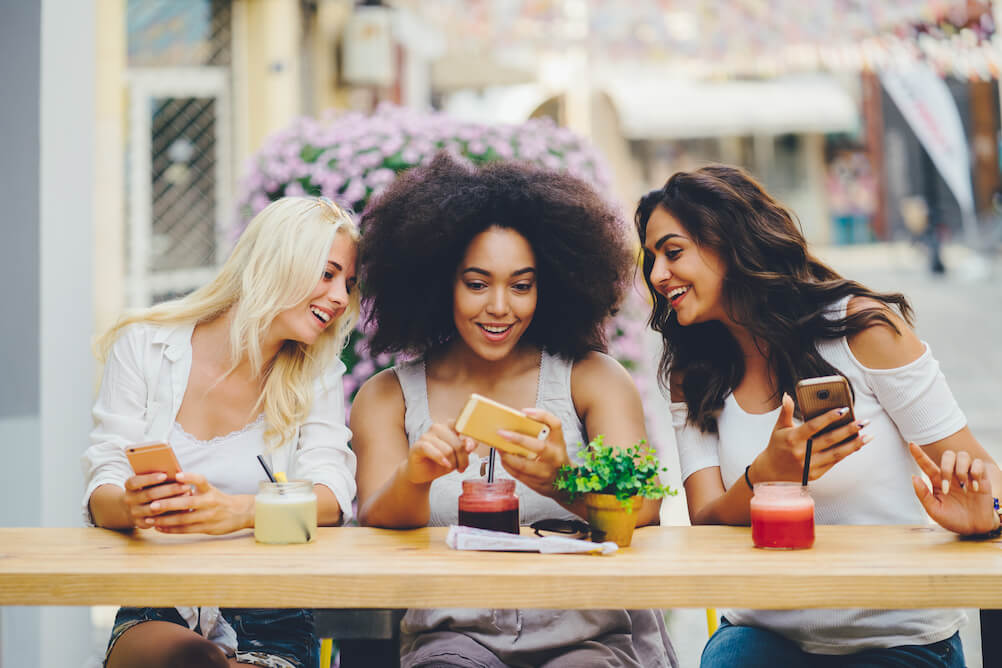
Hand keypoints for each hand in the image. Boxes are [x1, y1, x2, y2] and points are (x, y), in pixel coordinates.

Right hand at [120, 473, 191, 528]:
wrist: (134, 507)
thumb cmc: (147, 488)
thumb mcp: (148, 481)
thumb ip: (159, 476)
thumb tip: (178, 472)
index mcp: (129, 486)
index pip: (135, 481)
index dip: (149, 478)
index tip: (165, 475)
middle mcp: (129, 499)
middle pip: (149, 494)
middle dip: (169, 490)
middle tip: (186, 486)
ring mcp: (134, 513)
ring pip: (154, 509)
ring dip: (172, 503)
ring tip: (187, 497)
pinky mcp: (141, 524)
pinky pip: (156, 521)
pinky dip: (169, 515)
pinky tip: (182, 510)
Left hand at [149, 472, 253, 534]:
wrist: (239, 513)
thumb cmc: (218, 500)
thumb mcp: (210, 490)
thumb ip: (194, 488)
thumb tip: (171, 483)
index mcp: (209, 490)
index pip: (200, 480)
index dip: (189, 477)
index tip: (177, 476)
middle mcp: (210, 502)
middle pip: (187, 503)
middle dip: (168, 504)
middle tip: (152, 505)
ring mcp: (208, 516)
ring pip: (184, 519)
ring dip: (165, 520)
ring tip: (151, 519)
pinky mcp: (206, 528)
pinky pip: (186, 530)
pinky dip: (171, 529)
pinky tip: (160, 528)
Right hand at [403, 421, 476, 484]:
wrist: (421, 472)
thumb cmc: (440, 462)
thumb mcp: (457, 455)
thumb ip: (465, 447)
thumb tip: (472, 444)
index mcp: (448, 427)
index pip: (461, 426)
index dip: (469, 437)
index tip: (471, 449)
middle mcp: (437, 428)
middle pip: (457, 443)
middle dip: (462, 459)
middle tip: (461, 468)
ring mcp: (426, 436)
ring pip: (448, 450)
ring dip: (452, 463)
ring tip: (451, 468)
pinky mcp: (418, 446)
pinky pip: (432, 450)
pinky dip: (440, 459)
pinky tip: (445, 464)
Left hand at [496, 408, 569, 498]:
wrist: (566, 483)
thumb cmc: (556, 458)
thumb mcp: (555, 442)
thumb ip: (542, 430)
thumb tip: (518, 420)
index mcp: (559, 444)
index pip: (556, 425)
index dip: (541, 416)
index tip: (525, 412)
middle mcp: (555, 458)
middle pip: (539, 447)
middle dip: (518, 439)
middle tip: (502, 433)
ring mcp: (546, 473)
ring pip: (523, 465)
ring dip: (507, 455)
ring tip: (499, 447)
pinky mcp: (536, 484)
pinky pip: (517, 474)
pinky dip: (507, 465)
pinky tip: (504, 458)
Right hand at [754, 394, 870, 482]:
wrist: (771, 473)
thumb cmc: (777, 446)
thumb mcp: (778, 428)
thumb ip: (785, 411)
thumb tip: (787, 396)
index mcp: (792, 438)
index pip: (814, 426)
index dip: (829, 417)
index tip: (844, 409)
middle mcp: (801, 452)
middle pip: (829, 439)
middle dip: (849, 430)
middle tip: (864, 422)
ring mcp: (808, 465)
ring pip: (836, 454)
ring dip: (854, 445)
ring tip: (867, 436)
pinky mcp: (814, 474)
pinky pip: (834, 463)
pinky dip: (846, 454)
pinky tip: (856, 446)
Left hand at [909, 442, 997, 535]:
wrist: (974, 528)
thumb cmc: (952, 519)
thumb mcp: (934, 511)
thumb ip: (923, 495)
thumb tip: (914, 477)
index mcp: (938, 481)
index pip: (927, 464)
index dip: (919, 454)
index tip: (911, 444)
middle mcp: (952, 475)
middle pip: (947, 455)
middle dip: (946, 467)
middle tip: (948, 488)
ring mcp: (967, 475)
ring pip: (963, 455)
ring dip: (961, 470)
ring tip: (964, 487)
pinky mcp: (982, 478)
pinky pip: (979, 463)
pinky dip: (976, 472)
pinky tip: (974, 487)